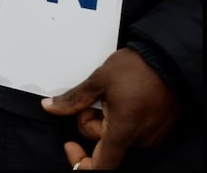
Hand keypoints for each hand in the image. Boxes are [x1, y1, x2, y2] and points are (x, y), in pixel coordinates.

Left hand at [41, 47, 179, 169]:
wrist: (169, 58)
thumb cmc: (138, 68)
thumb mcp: (99, 80)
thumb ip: (73, 100)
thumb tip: (50, 107)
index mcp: (123, 131)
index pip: (100, 166)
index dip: (80, 161)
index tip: (69, 144)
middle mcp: (140, 139)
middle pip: (104, 144)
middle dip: (92, 122)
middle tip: (98, 98)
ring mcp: (152, 135)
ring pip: (118, 136)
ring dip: (108, 120)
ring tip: (115, 95)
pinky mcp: (159, 129)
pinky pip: (133, 131)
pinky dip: (123, 119)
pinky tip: (125, 100)